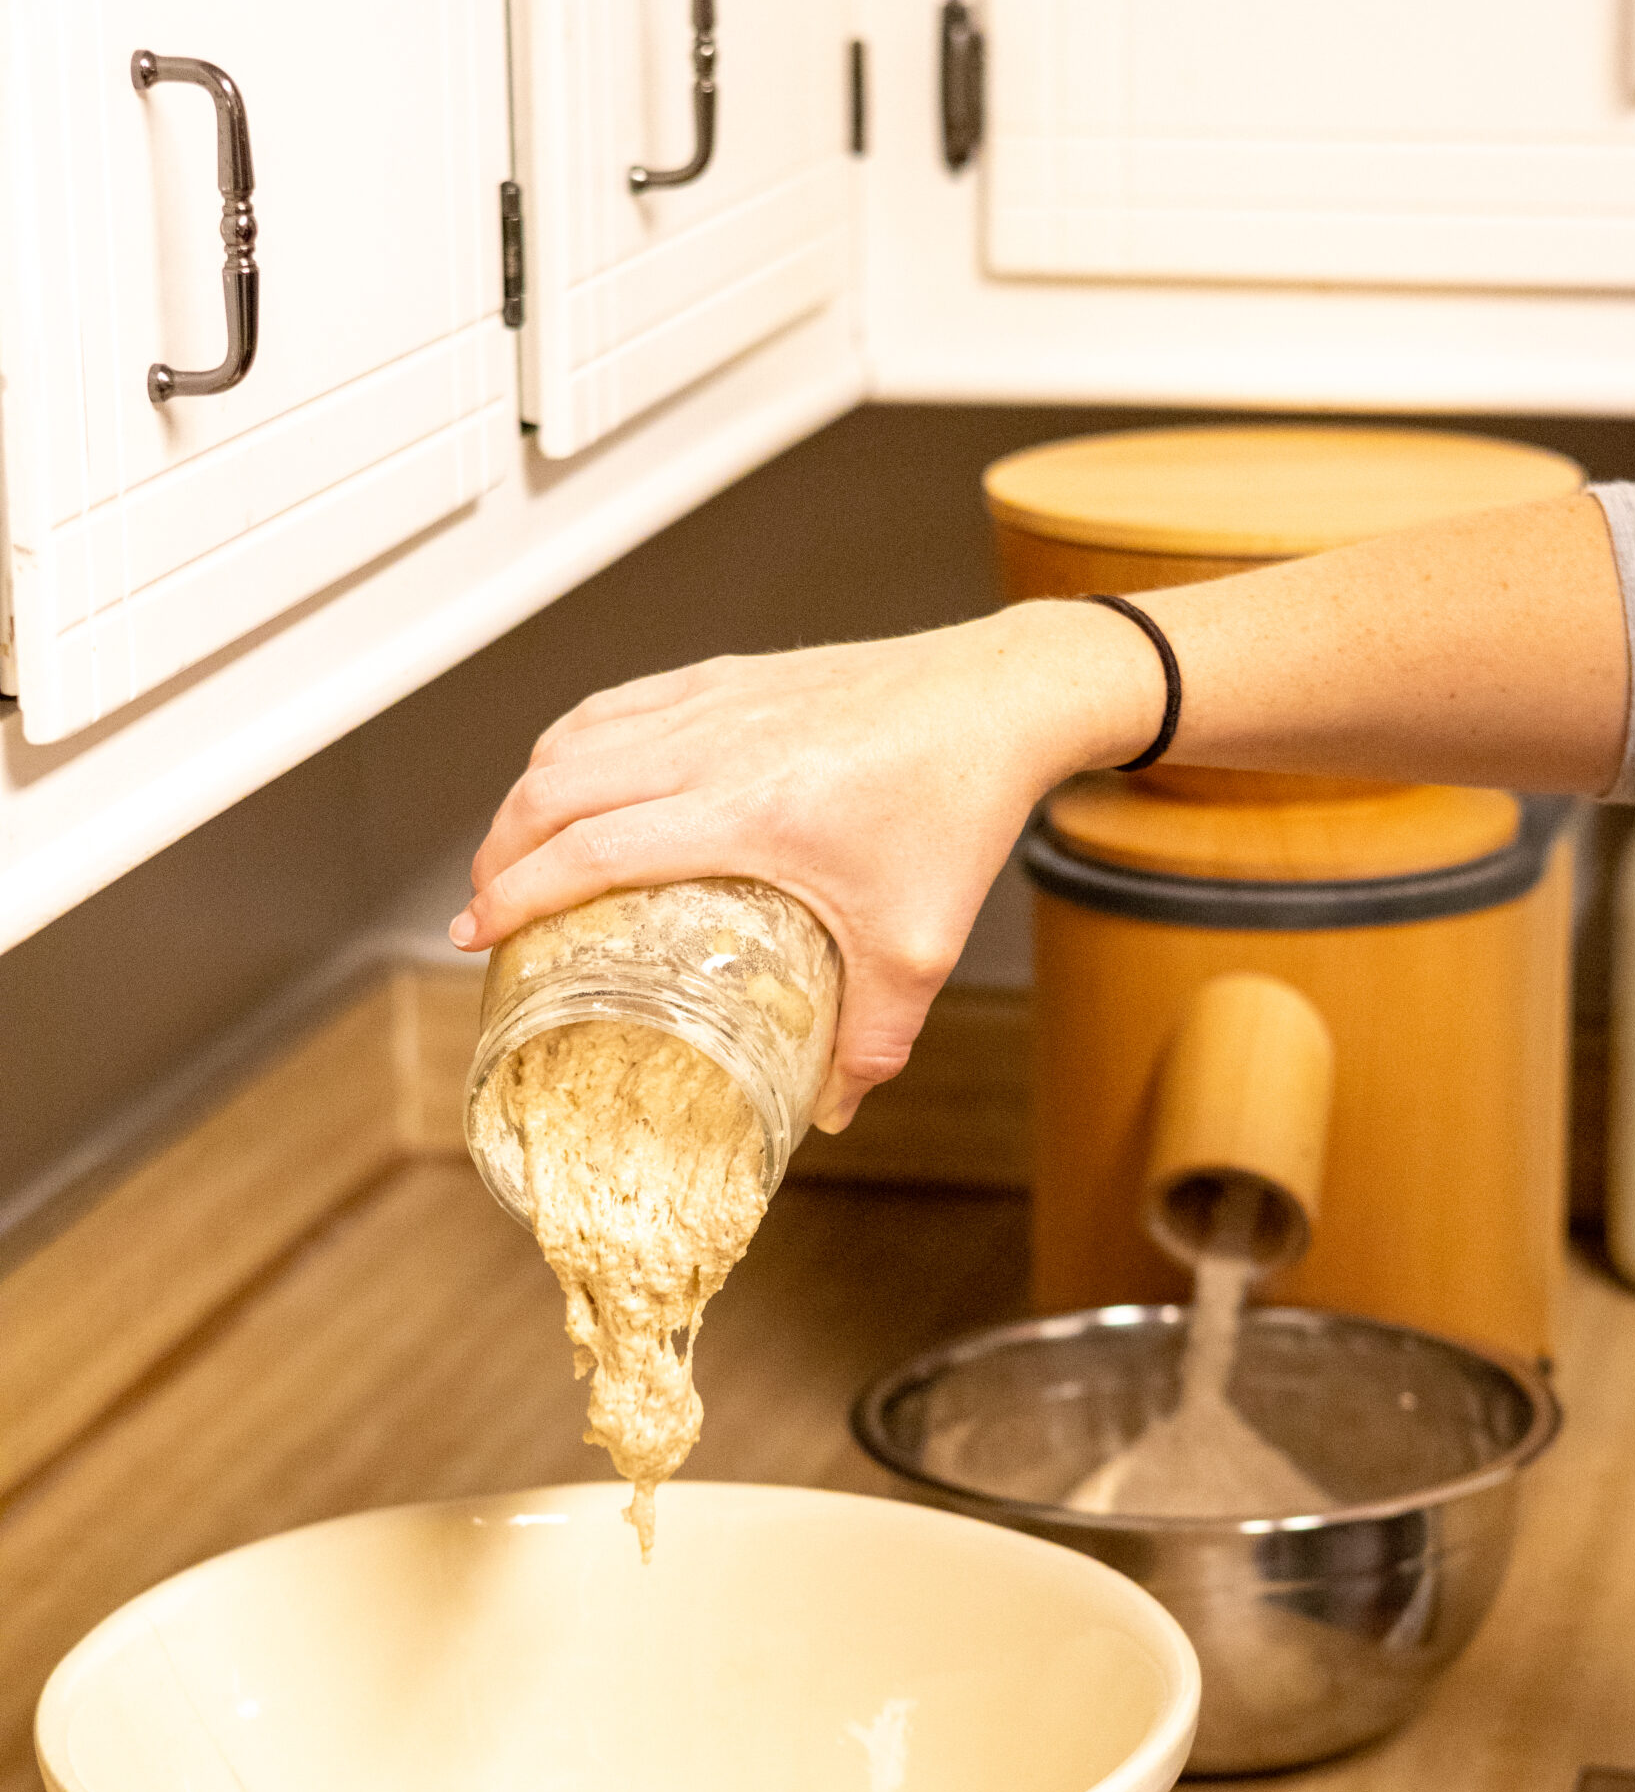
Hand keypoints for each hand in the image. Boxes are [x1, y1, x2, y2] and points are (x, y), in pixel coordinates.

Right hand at [451, 601, 1156, 1127]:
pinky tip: (571, 781)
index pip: (589, 849)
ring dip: (526, 797)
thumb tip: (829, 1115)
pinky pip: (619, 704)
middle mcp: (713, 746)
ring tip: (512, 853)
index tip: (475, 935)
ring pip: (575, 738)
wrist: (1001, 699)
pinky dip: (572, 746)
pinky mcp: (729, 676)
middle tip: (483, 908)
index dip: (515, 893)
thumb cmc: (960, 808)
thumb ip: (873, 1041)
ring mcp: (715, 701)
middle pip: (556, 790)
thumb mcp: (919, 949)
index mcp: (745, 812)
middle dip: (499, 850)